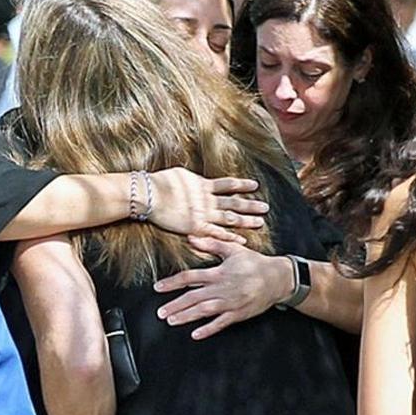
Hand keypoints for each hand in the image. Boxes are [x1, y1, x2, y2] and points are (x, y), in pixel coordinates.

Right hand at [148, 168, 267, 242]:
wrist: (149, 195)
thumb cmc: (160, 183)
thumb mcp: (179, 174)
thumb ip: (192, 179)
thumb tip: (195, 177)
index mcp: (204, 185)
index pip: (228, 184)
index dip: (242, 184)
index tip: (255, 185)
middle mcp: (207, 199)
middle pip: (234, 202)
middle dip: (250, 205)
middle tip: (265, 208)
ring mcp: (203, 213)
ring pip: (229, 217)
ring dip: (245, 220)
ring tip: (260, 222)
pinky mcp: (196, 226)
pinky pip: (217, 232)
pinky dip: (230, 237)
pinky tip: (242, 240)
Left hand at [154, 235, 294, 339]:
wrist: (278, 278)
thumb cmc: (254, 263)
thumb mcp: (233, 249)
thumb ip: (211, 244)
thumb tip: (191, 238)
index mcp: (218, 272)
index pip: (190, 277)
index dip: (173, 283)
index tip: (158, 287)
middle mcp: (222, 288)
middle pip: (193, 297)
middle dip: (175, 305)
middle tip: (160, 313)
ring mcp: (230, 302)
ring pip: (204, 311)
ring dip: (186, 317)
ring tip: (171, 321)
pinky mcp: (239, 313)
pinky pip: (221, 323)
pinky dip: (208, 329)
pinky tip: (195, 335)